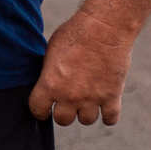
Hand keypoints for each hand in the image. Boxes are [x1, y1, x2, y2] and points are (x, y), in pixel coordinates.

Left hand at [29, 7, 134, 125]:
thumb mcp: (51, 51)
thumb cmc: (75, 34)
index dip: (39, 110)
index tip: (43, 109)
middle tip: (67, 103)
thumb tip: (48, 82)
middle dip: (63, 112)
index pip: (38, 109)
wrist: (104, 28)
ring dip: (85, 113)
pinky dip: (108, 117)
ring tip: (86, 102)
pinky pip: (111, 119)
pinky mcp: (112, 96)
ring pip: (86, 121)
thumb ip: (49, 72)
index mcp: (50, 84)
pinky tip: (105, 109)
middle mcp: (70, 96)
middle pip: (63, 120)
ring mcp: (92, 98)